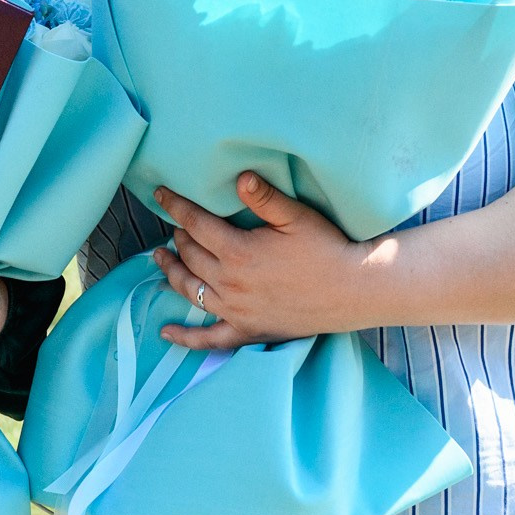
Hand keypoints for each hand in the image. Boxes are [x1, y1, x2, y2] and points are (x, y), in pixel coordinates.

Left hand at [150, 174, 377, 351]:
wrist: (354, 290)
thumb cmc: (328, 249)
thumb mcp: (296, 217)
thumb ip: (264, 198)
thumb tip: (240, 176)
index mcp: (238, 251)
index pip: (195, 224)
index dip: (176, 206)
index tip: (160, 195)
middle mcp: (230, 283)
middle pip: (190, 256)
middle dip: (177, 238)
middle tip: (173, 226)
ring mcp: (236, 310)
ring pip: (190, 290)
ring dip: (171, 273)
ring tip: (160, 259)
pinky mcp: (248, 330)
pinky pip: (209, 338)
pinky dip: (185, 337)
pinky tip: (166, 332)